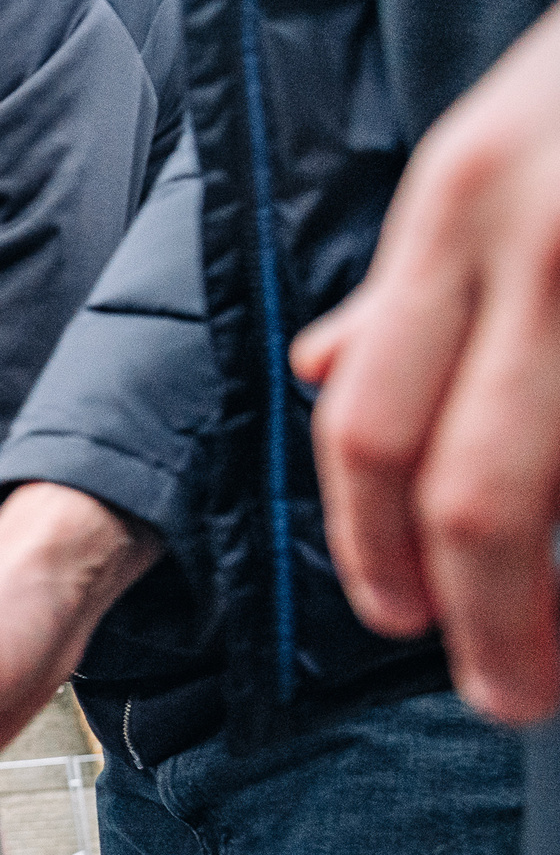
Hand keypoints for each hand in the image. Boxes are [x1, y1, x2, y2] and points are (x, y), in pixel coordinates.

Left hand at [291, 0, 559, 722]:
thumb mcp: (488, 161)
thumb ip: (409, 285)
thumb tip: (318, 380)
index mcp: (452, 211)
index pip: (364, 425)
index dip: (369, 552)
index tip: (397, 627)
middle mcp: (536, 240)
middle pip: (471, 491)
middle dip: (484, 621)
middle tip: (502, 694)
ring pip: (558, 488)